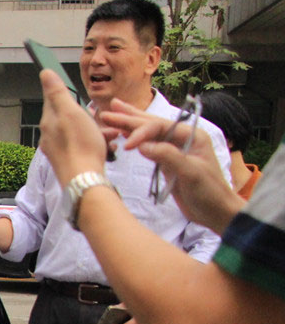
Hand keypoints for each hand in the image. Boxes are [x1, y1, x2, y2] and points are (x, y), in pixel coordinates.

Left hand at [36, 69, 107, 185]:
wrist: (85, 179)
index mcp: (48, 122)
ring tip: (110, 129)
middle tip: (98, 115)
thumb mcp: (70, 111)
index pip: (52, 99)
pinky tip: (108, 142)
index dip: (65, 93)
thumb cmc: (80, 145)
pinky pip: (84, 144)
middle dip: (86, 113)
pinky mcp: (70, 160)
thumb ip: (57, 93)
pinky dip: (97, 141)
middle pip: (68, 116)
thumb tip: (44, 73)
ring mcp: (60, 150)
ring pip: (79, 130)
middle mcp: (50, 136)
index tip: (74, 93)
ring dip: (96, 127)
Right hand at [100, 98, 243, 234]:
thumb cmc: (209, 192)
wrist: (216, 211)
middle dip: (129, 118)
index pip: (161, 127)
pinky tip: (124, 134)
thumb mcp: (191, 173)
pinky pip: (148, 145)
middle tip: (107, 113)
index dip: (141, 133)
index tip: (126, 146)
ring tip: (113, 112)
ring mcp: (174, 149)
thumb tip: (141, 146)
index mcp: (192, 136)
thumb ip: (167, 156)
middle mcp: (182, 138)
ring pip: (149, 132)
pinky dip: (135, 139)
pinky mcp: (167, 161)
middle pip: (152, 124)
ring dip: (130, 123)